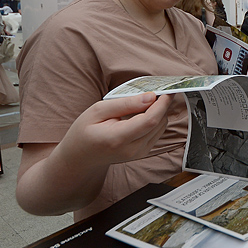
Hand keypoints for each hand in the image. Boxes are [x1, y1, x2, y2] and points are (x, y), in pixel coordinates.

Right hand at [17, 92, 173, 214]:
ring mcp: (139, 154)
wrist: (80, 157)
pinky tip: (144, 112)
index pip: (150, 120)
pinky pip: (157, 132)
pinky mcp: (143, 153)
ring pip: (161, 127)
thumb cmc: (84, 132)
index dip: (161, 104)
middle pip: (159, 123)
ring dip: (159, 112)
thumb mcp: (98, 111)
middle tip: (157, 90)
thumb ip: (124, 104)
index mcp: (118, 138)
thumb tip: (149, 97)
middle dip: (162, 105)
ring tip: (147, 100)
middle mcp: (132, 150)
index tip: (166, 90)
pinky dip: (155, 119)